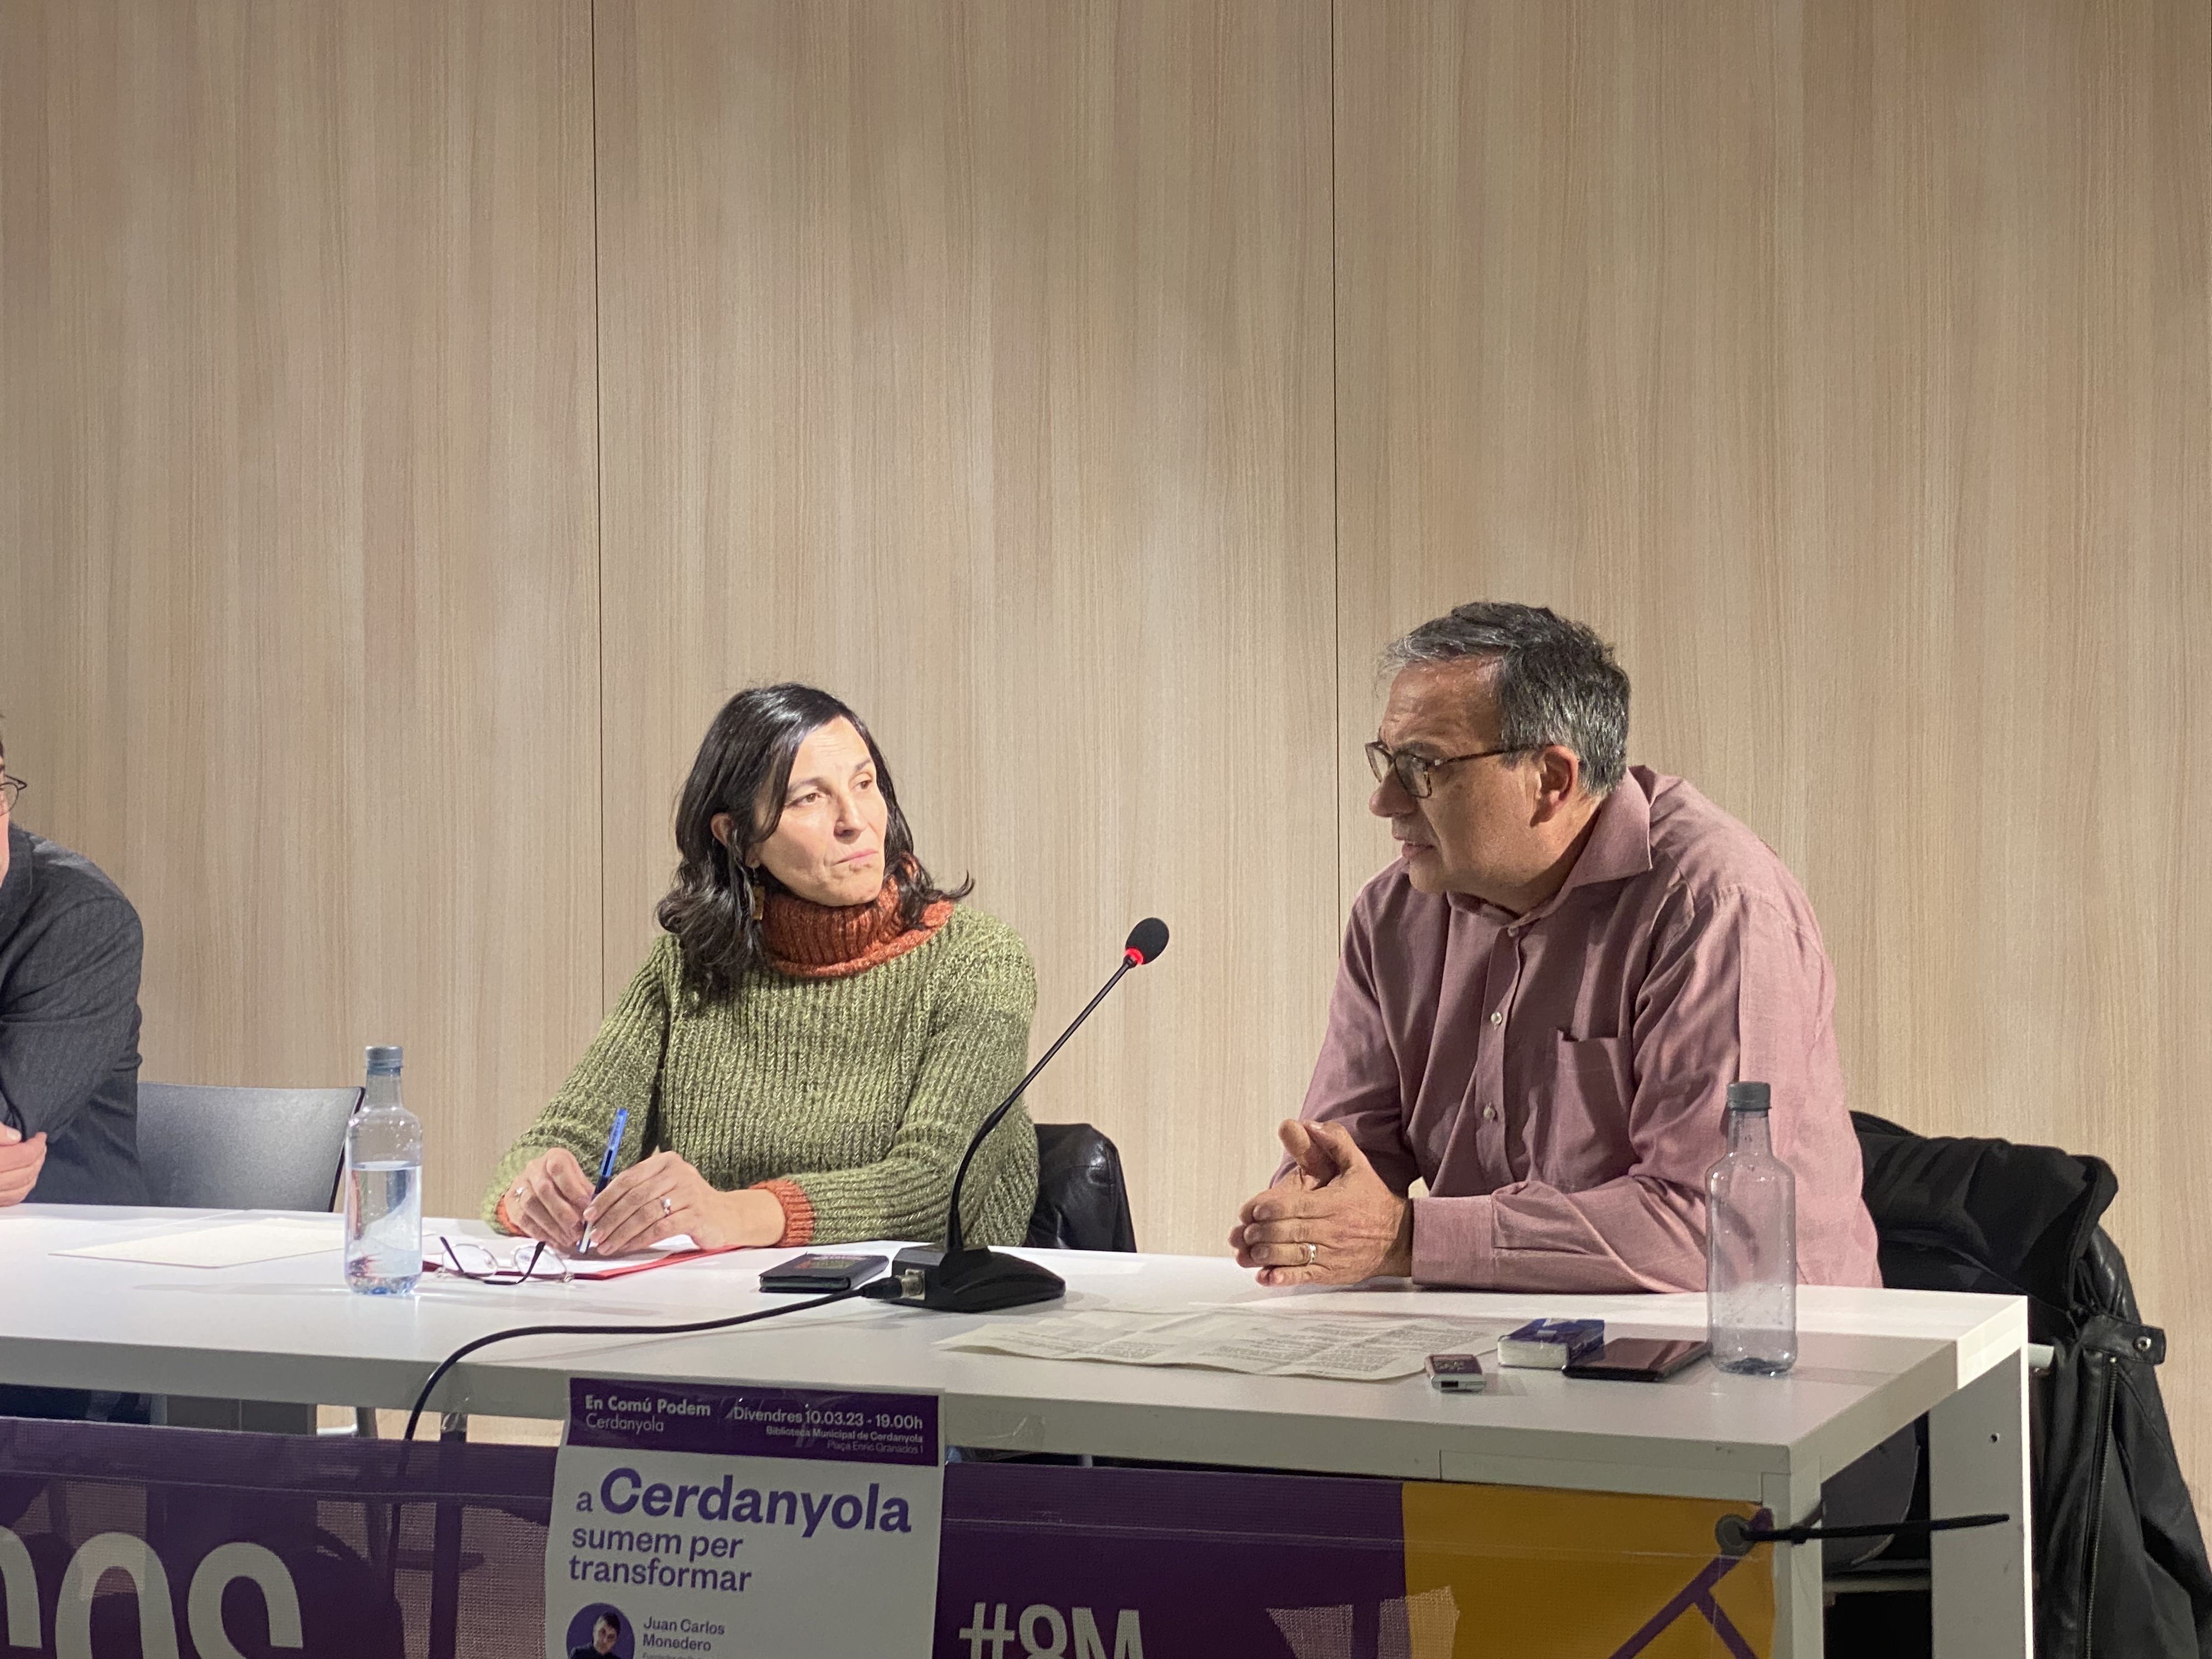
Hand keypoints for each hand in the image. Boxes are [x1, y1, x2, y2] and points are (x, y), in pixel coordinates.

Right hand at [0, 1124, 47, 1206]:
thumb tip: (16, 1137)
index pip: (23, 1156)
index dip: (36, 1145)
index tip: (40, 1136)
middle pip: (25, 1173)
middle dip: (38, 1157)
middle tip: (40, 1146)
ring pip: (21, 1189)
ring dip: (34, 1173)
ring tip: (36, 1159)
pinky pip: (11, 1200)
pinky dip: (23, 1189)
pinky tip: (25, 1178)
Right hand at [503, 1146, 594, 1248]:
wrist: (537, 1185)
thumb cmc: (565, 1183)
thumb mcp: (579, 1181)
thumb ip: (586, 1194)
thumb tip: (596, 1213)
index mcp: (554, 1157)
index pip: (559, 1168)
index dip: (573, 1189)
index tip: (587, 1207)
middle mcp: (534, 1168)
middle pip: (544, 1189)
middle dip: (562, 1213)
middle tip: (577, 1231)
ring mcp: (519, 1185)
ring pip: (531, 1205)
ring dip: (552, 1226)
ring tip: (568, 1239)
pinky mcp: (511, 1203)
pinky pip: (523, 1219)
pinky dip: (540, 1232)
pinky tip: (555, 1241)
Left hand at [582, 1150, 784, 1255]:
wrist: (726, 1216)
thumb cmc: (687, 1203)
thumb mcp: (664, 1188)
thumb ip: (637, 1192)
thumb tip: (598, 1209)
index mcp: (666, 1162)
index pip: (628, 1178)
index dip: (605, 1198)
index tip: (589, 1215)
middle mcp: (678, 1173)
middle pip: (634, 1197)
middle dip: (610, 1219)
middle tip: (594, 1235)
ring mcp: (689, 1192)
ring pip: (645, 1214)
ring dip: (621, 1232)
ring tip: (607, 1245)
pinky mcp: (696, 1214)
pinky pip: (661, 1228)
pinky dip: (640, 1239)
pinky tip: (629, 1247)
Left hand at [1230, 1119, 1412, 1286]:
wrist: (1399, 1238)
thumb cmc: (1373, 1200)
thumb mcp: (1358, 1165)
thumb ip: (1335, 1142)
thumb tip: (1310, 1124)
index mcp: (1335, 1203)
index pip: (1297, 1207)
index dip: (1272, 1209)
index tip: (1254, 1209)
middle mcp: (1332, 1230)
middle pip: (1290, 1232)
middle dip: (1263, 1232)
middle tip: (1244, 1231)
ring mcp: (1332, 1254)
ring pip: (1294, 1255)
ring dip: (1267, 1254)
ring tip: (1249, 1251)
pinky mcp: (1332, 1273)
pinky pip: (1304, 1277)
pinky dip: (1283, 1278)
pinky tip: (1265, 1277)